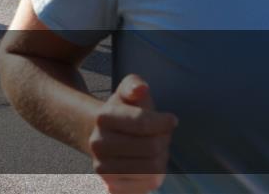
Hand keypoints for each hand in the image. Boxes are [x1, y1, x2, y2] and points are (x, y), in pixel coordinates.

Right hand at [89, 74, 176, 193]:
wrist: (103, 138)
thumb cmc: (124, 112)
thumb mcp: (128, 92)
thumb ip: (134, 84)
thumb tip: (140, 90)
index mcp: (103, 117)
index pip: (143, 123)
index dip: (164, 121)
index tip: (171, 119)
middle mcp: (98, 143)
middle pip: (152, 147)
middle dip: (164, 140)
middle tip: (162, 136)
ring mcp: (102, 167)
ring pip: (152, 170)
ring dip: (162, 159)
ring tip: (155, 150)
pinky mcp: (111, 186)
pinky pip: (146, 187)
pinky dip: (155, 176)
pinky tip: (148, 165)